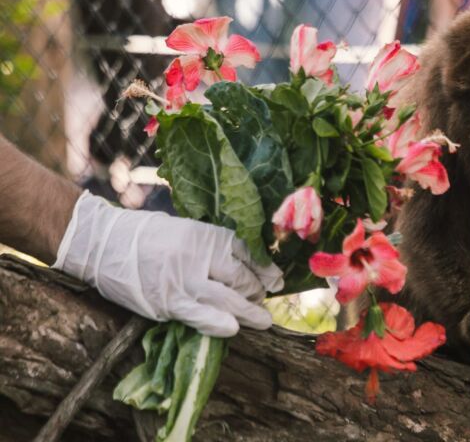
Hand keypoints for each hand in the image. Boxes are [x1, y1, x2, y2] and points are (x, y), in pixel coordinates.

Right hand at [54, 192, 283, 336]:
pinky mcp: (168, 303)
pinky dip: (219, 324)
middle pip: (240, 277)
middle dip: (257, 291)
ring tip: (263, 320)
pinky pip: (200, 317)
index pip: (245, 252)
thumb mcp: (184, 229)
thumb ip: (210, 245)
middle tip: (265, 299)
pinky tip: (234, 329)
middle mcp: (199, 257)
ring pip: (227, 300)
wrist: (104, 243)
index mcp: (204, 235)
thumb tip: (242, 263)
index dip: (264, 267)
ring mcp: (184, 281)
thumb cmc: (145, 235)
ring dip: (249, 311)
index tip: (276, 278)